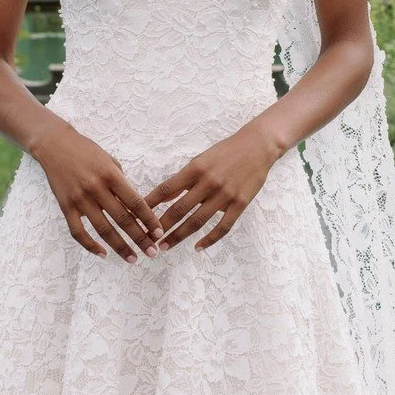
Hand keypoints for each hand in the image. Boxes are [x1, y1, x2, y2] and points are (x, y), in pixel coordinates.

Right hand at [29, 114, 161, 260]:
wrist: (54, 145)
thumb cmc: (85, 151)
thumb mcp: (109, 160)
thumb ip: (121, 181)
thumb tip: (133, 205)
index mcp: (110, 175)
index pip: (135, 202)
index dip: (149, 219)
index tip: (159, 232)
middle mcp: (96, 188)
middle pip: (122, 219)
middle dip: (140, 238)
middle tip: (152, 252)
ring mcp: (80, 199)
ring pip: (103, 229)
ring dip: (120, 247)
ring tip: (132, 258)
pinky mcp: (65, 206)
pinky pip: (78, 232)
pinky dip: (90, 245)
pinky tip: (102, 254)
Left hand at [145, 123, 281, 251]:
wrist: (257, 146)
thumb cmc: (226, 152)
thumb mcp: (201, 160)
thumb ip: (184, 179)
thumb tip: (164, 196)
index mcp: (195, 169)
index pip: (166, 189)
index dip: (150, 205)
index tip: (136, 217)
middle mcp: (208, 182)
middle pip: (179, 209)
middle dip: (161, 226)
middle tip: (147, 240)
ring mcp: (225, 195)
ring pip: (197, 221)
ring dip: (179, 236)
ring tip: (165, 247)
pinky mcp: (240, 204)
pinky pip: (223, 227)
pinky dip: (209, 240)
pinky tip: (197, 248)